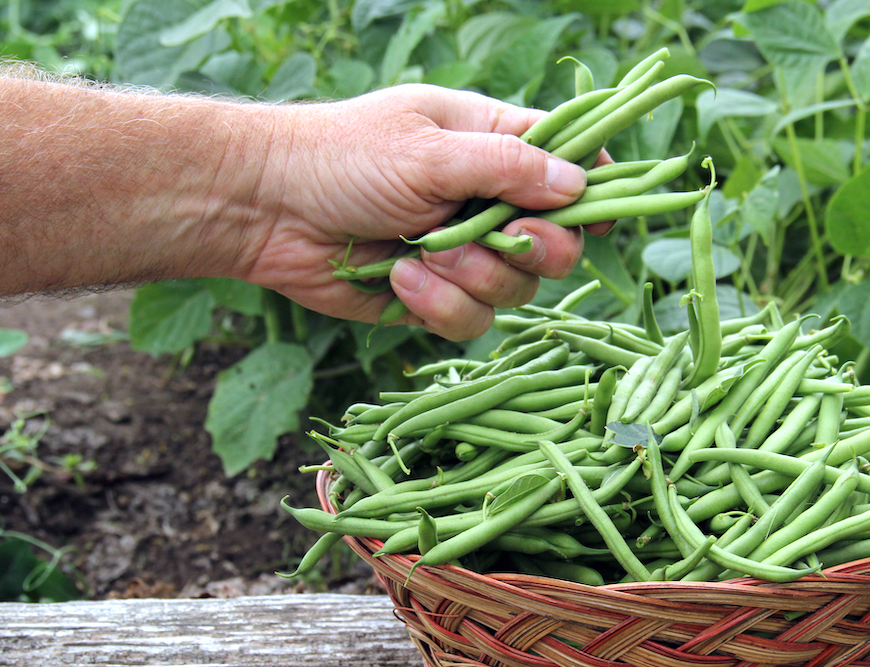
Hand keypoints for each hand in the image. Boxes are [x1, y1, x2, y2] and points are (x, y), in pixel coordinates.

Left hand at [234, 84, 610, 340]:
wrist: (266, 209)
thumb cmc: (342, 157)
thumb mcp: (429, 150)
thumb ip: (507, 169)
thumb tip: (580, 185)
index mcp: (490, 143)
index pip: (567, 161)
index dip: (594, 187)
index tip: (603, 215)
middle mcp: (485, 200)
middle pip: (557, 242)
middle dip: (534, 249)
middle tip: (507, 241)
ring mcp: (461, 252)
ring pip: (515, 289)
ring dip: (472, 278)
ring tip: (422, 254)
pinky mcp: (433, 297)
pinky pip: (470, 320)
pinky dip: (438, 306)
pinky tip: (399, 280)